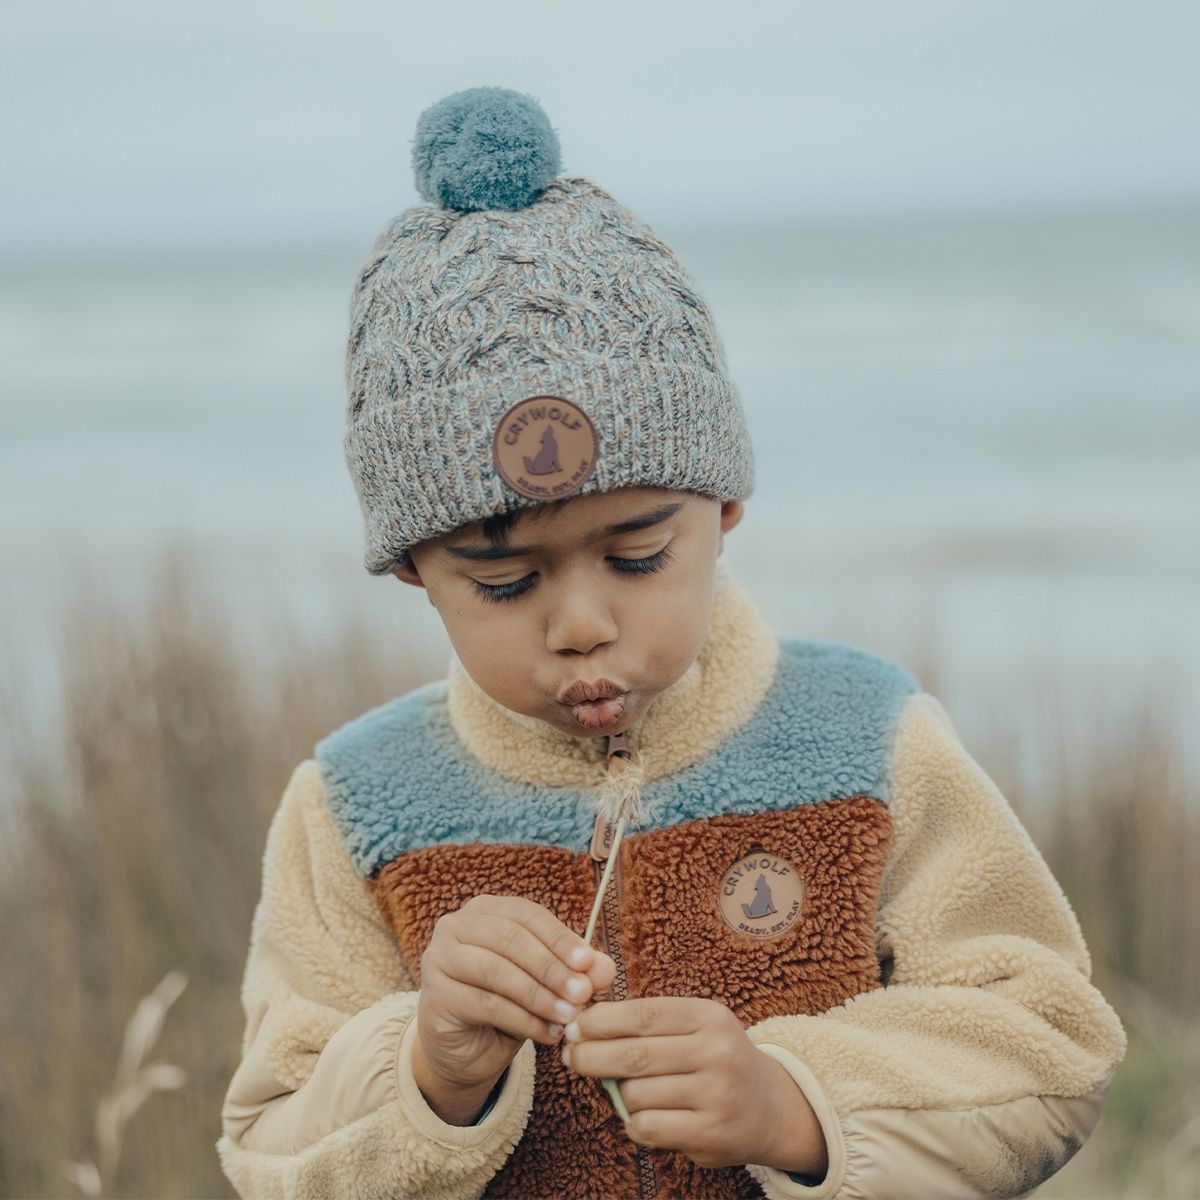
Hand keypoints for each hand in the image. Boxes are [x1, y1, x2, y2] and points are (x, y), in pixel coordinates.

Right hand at [413, 894, 615, 1123]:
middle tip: (583, 993)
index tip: (589, 962)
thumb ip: (574, 971)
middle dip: (551, 967)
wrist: (465, 1050)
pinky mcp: (435, 995)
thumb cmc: (508, 1004)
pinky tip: (548, 1033)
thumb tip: (604, 967)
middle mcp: (456, 926)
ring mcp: (439, 958)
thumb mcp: (546, 984)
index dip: (559, 937)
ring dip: (539, 995)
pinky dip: (523, 1020)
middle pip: (511, 939)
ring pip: (497, 971)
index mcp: (485, 909)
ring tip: (569, 1017)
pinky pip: (485, 1004)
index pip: (527, 914)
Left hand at [561, 996, 826, 1176]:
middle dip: (591, 1055)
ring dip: (619, 1093)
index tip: (573, 1026)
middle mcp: (716, 1051)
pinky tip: (643, 1117)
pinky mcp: (712, 1133)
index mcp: (708, 1016)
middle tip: (570, 1056)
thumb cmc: (715, 1059)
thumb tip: (584, 1025)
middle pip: (633, 1055)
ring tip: (628, 1090)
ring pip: (637, 1094)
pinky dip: (634, 1123)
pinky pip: (648, 1127)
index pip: (641, 1014)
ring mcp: (716, 1094)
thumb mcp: (695, 1026)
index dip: (600, 1021)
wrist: (771, 1107)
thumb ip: (648, 1023)